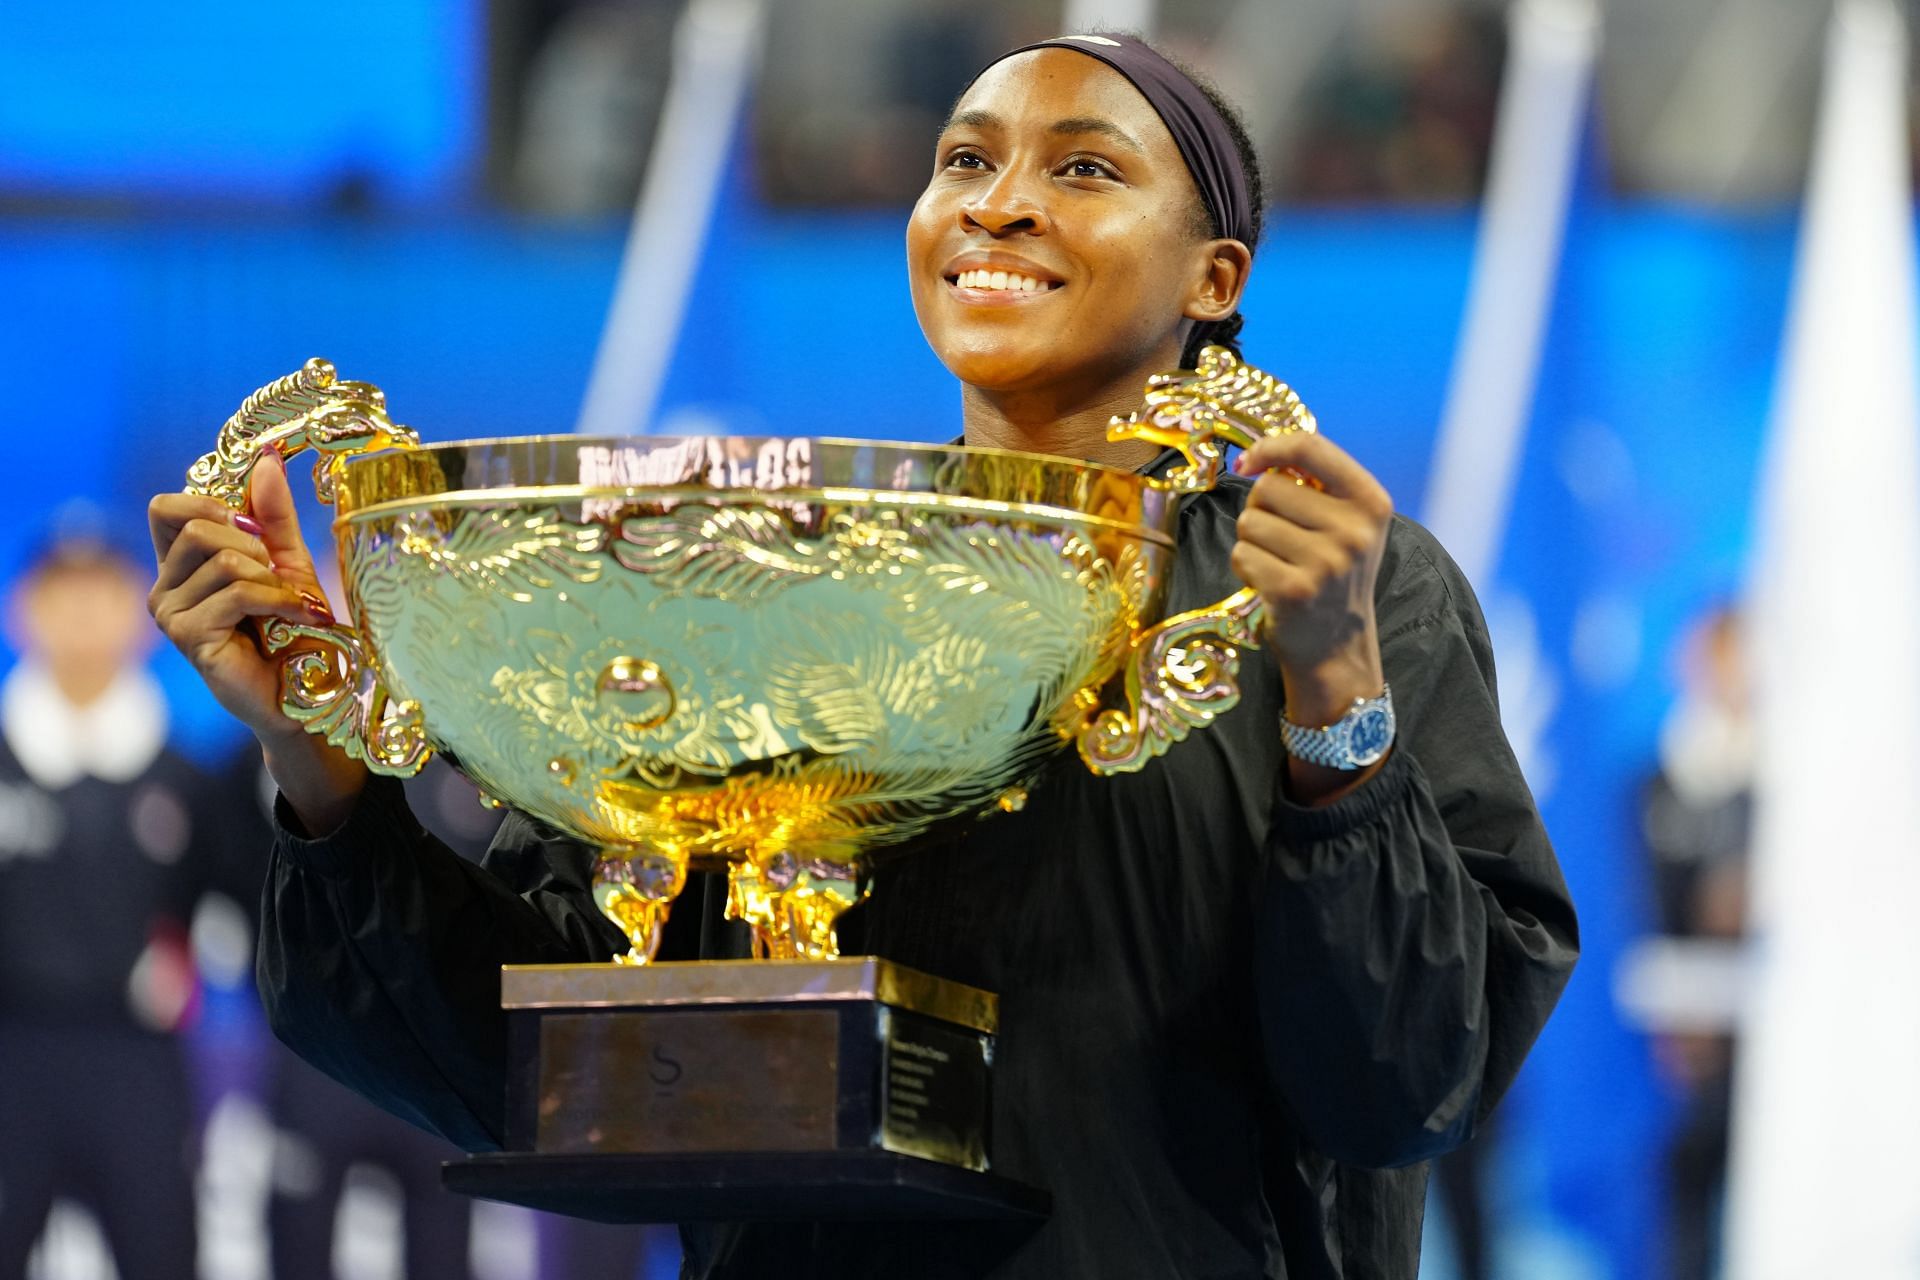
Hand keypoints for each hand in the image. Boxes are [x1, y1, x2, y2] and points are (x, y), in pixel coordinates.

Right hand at [148, 450, 366, 829]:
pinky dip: (278, 598)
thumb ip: (271, 515)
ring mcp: (170, 614)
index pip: (167, 507)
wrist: (310, 689)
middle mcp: (163, 587)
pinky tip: (296, 616)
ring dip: (272, 579)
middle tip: (280, 579)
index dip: (213, 505)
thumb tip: (266, 459)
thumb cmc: (294, 629)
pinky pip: (236, 591)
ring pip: (222, 559)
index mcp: (178, 564)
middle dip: (253, 547)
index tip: (256, 533)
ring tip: (290, 606)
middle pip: (198, 527)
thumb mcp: (287, 562)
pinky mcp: (189, 637)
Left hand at [1231, 432, 1393, 800]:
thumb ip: (1315, 483)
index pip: (1310, 446)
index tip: (1250, 462)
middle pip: (1268, 488)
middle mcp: (1354, 530)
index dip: (1270, 447)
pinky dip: (1245, 567)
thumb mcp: (1347, 524)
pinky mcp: (1294, 590)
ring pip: (1249, 521)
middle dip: (1261, 509)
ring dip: (1251, 542)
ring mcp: (1326, 562)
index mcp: (1371, 502)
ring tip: (1279, 563)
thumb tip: (1256, 456)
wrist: (1337, 647)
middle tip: (1284, 541)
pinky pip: (1241, 554)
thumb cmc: (1333, 575)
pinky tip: (1269, 583)